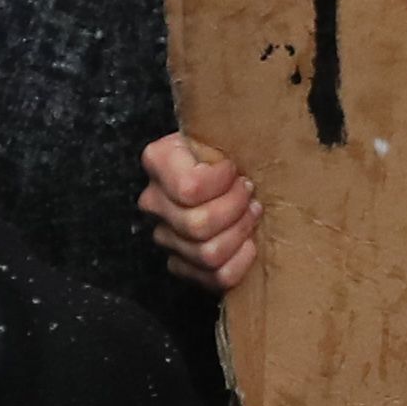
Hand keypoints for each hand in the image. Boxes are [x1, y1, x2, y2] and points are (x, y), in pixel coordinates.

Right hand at [139, 133, 261, 293]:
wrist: (218, 166)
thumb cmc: (225, 145)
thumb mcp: (221, 129)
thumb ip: (226, 131)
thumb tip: (251, 127)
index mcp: (158, 161)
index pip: (190, 188)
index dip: (221, 182)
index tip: (234, 170)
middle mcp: (154, 201)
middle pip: (199, 225)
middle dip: (236, 210)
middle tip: (250, 194)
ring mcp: (165, 236)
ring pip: (207, 255)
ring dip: (240, 234)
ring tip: (252, 214)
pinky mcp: (181, 263)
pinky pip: (213, 278)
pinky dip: (239, 263)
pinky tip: (249, 244)